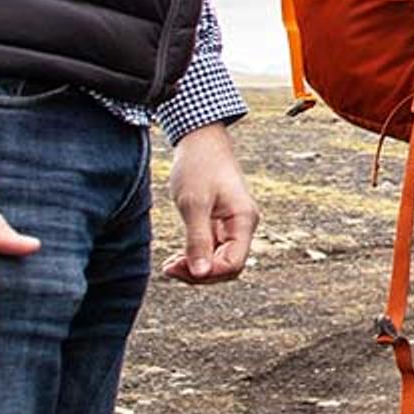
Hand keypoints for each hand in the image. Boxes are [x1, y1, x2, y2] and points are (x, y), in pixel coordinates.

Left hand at [166, 121, 254, 283]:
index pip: (233, 264)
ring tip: (170, 265)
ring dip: (196, 268)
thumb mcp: (193, 204)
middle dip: (200, 273)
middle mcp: (244, 226)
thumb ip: (198, 240)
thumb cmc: (198, 167)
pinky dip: (195, 257)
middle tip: (169, 267)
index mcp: (243, 220)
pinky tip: (176, 258)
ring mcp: (234, 225)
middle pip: (228, 267)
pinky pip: (213, 250)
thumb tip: (200, 274)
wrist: (201, 140)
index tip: (178, 265)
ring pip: (219, 261)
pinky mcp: (222, 223)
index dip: (207, 273)